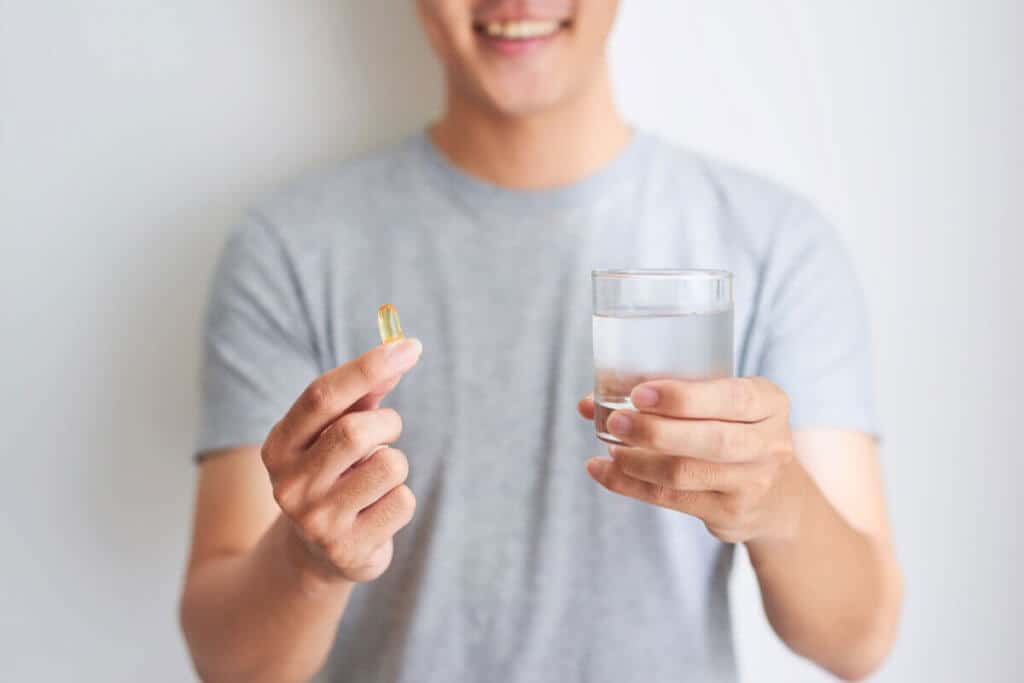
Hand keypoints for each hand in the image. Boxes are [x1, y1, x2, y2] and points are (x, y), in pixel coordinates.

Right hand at [261, 339, 422, 583]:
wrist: (314, 555)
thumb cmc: (332, 474)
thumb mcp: (334, 432)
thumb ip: (363, 394)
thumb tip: (401, 351)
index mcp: (279, 446)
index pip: (322, 395)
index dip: (368, 366)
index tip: (409, 346)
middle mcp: (289, 485)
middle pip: (356, 431)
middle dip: (387, 424)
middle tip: (386, 433)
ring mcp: (317, 522)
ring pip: (390, 466)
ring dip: (396, 463)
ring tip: (376, 478)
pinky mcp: (349, 550)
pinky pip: (403, 502)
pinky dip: (401, 499)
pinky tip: (378, 511)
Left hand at [578, 377, 802, 543]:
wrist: (776, 496)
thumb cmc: (732, 430)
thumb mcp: (720, 403)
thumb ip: (663, 396)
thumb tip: (587, 403)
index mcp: (769, 402)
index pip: (731, 398)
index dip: (684, 397)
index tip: (640, 393)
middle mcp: (768, 444)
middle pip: (711, 440)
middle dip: (656, 431)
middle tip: (616, 421)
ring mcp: (752, 483)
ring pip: (686, 473)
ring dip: (638, 460)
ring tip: (609, 447)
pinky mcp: (729, 514)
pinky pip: (672, 498)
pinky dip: (630, 485)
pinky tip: (603, 471)